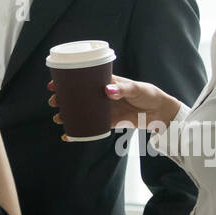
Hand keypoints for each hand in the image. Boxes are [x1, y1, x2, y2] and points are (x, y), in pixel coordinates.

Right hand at [47, 72, 182, 135]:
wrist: (161, 113)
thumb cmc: (149, 95)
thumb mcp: (137, 89)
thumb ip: (123, 89)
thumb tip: (107, 91)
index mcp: (107, 82)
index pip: (83, 79)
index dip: (68, 81)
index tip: (54, 83)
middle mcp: (102, 95)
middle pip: (79, 96)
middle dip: (64, 98)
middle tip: (54, 102)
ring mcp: (105, 109)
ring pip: (82, 111)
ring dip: (69, 114)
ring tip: (58, 118)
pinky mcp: (110, 122)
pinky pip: (92, 126)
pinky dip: (80, 131)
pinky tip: (69, 135)